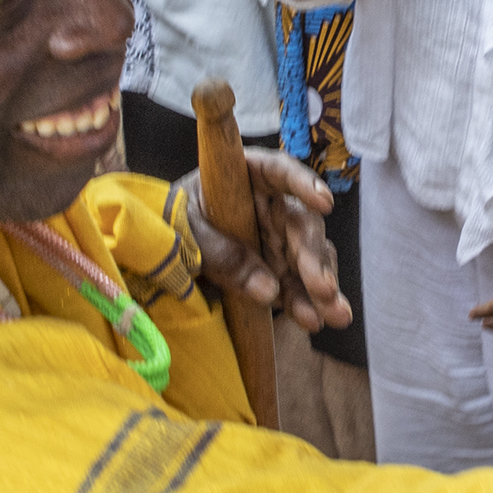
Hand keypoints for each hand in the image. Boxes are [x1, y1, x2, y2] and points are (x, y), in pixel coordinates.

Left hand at [182, 147, 354, 333]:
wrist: (160, 252)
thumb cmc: (171, 224)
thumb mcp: (186, 234)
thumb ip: (221, 255)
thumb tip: (267, 288)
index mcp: (246, 176)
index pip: (278, 171)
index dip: (304, 185)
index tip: (324, 204)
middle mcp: (270, 203)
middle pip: (301, 223)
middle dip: (314, 258)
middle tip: (323, 289)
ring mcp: (277, 236)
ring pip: (309, 257)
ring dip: (321, 286)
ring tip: (333, 313)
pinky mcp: (278, 266)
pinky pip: (298, 283)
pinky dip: (306, 302)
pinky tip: (315, 321)